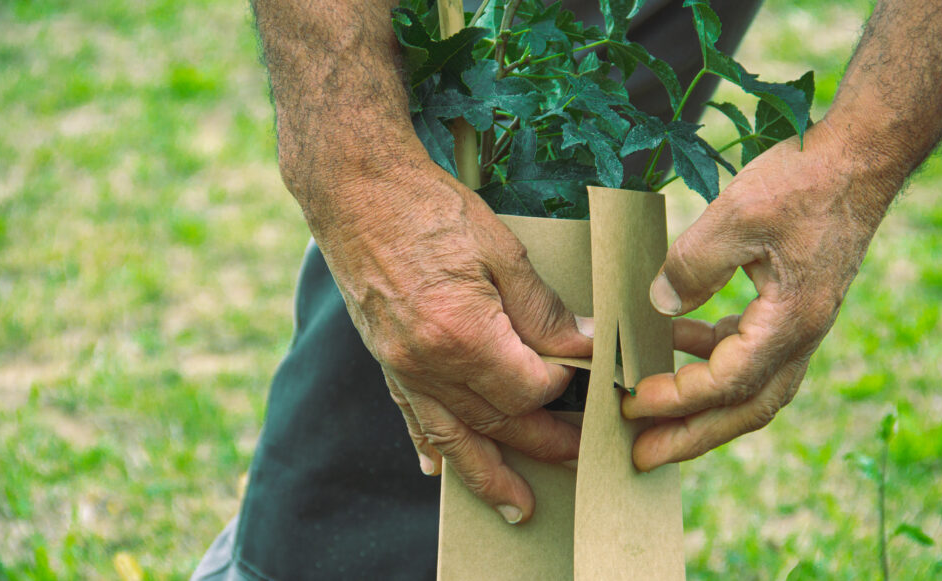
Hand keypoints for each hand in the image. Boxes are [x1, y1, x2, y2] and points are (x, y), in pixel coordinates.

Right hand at [308, 156, 592, 523]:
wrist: (356, 190)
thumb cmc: (430, 209)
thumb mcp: (500, 251)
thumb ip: (541, 309)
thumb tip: (581, 344)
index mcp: (463, 334)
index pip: (529, 386)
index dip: (562, 384)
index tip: (585, 375)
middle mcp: (428, 364)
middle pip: (497, 421)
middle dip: (542, 442)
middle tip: (578, 457)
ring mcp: (402, 367)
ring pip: (453, 437)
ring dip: (488, 475)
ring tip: (517, 505)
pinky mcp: (385, 360)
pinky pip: (411, 417)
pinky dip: (429, 448)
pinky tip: (440, 471)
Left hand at [623, 121, 896, 470]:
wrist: (858, 160)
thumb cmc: (802, 182)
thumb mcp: (736, 216)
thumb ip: (692, 266)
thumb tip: (656, 307)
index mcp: (791, 322)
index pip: (728, 382)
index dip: (678, 397)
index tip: (631, 401)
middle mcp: (801, 335)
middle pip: (745, 409)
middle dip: (690, 437)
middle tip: (640, 458)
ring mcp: (799, 326)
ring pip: (748, 388)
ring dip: (699, 405)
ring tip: (649, 413)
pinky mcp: (790, 310)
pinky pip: (748, 353)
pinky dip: (709, 358)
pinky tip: (672, 341)